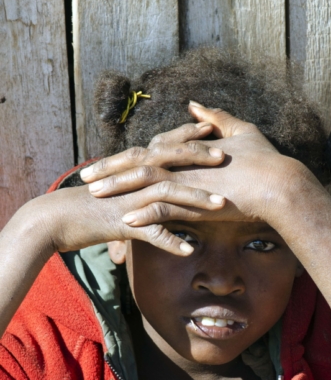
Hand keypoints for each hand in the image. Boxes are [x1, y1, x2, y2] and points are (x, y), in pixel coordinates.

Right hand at [37, 122, 229, 255]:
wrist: (56, 219)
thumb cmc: (88, 203)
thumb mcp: (117, 187)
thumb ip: (138, 181)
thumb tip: (158, 181)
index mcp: (133, 168)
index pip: (163, 145)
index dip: (187, 136)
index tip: (212, 129)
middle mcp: (133, 179)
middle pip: (169, 162)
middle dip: (198, 158)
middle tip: (224, 157)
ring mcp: (129, 200)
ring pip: (166, 195)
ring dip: (195, 199)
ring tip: (221, 204)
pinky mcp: (122, 224)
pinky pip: (150, 234)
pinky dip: (170, 242)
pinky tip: (189, 250)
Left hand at [81, 103, 318, 230]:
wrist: (282, 185)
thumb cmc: (266, 161)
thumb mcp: (241, 132)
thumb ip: (216, 118)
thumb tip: (195, 104)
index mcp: (189, 150)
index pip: (149, 150)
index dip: (125, 156)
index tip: (107, 162)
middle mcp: (185, 163)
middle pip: (138, 163)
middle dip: (109, 170)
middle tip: (85, 176)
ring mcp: (191, 181)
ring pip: (145, 182)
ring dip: (118, 190)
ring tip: (95, 195)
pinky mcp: (200, 202)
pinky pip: (166, 208)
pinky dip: (145, 214)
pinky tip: (126, 221)